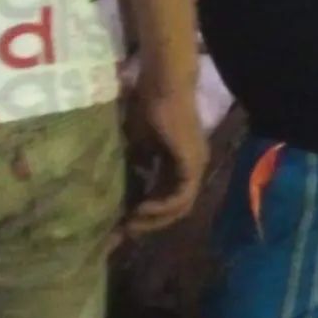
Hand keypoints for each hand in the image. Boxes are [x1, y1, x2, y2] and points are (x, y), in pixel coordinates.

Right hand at [124, 64, 207, 236]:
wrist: (162, 87)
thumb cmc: (147, 109)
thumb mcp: (137, 145)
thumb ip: (136, 166)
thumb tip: (122, 188)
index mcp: (179, 164)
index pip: (168, 198)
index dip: (147, 213)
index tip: (123, 222)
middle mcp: (191, 168)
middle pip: (177, 208)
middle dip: (151, 222)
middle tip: (126, 230)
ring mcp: (195, 166)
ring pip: (182, 206)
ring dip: (156, 218)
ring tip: (132, 223)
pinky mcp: (193, 163)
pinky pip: (183, 195)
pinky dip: (164, 206)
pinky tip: (143, 208)